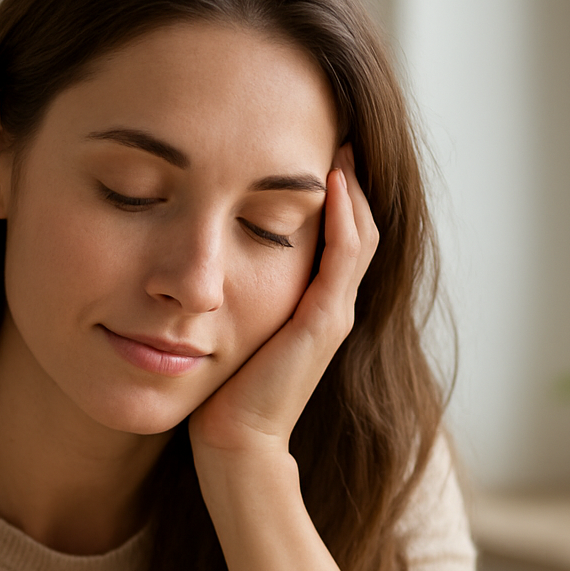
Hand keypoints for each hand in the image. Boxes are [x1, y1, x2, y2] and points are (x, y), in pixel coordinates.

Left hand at [188, 145, 378, 460]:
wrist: (236, 443)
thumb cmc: (225, 392)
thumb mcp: (234, 329)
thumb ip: (237, 295)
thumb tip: (209, 260)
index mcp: (317, 306)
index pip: (340, 234)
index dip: (336, 192)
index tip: (314, 148)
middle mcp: (335, 306)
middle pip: (359, 225)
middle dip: (351, 178)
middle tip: (337, 127)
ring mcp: (335, 313)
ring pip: (360, 234)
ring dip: (353, 186)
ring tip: (341, 142)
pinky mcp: (324, 322)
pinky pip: (344, 256)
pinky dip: (342, 216)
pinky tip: (331, 180)